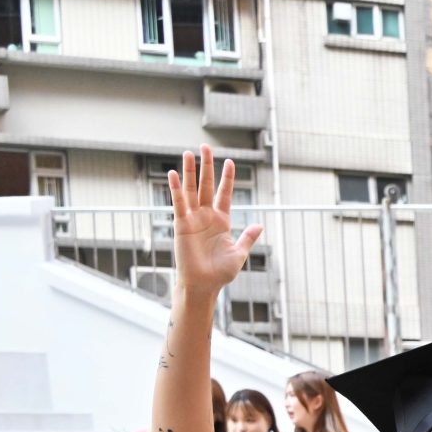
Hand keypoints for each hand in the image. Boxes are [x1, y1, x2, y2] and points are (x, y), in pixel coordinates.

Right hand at [168, 147, 261, 300]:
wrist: (205, 285)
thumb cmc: (221, 273)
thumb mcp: (239, 253)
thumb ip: (247, 237)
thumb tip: (259, 223)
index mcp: (222, 221)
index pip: (225, 194)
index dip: (227, 178)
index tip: (230, 161)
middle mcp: (206, 216)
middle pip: (207, 186)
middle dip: (207, 166)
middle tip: (205, 146)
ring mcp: (193, 219)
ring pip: (191, 190)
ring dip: (189, 172)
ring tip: (188, 153)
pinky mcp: (182, 225)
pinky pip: (178, 204)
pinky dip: (176, 189)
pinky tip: (172, 174)